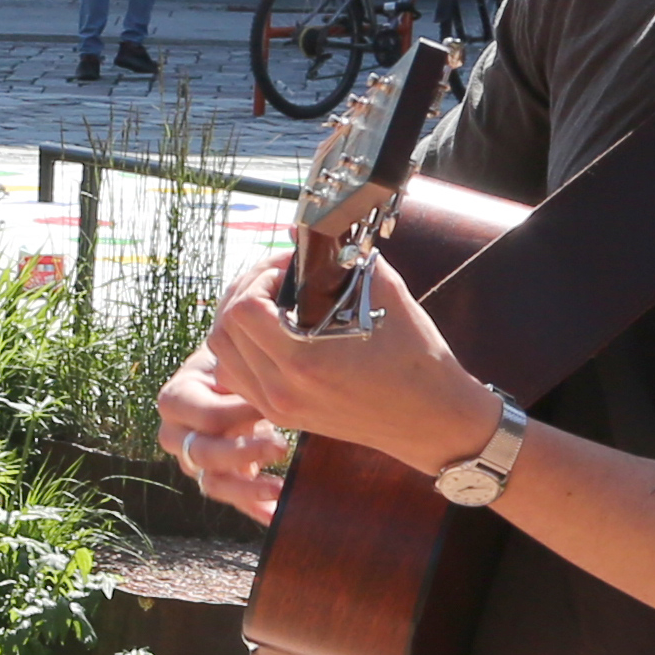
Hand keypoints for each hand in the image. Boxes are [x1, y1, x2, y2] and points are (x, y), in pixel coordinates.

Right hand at [157, 317, 288, 525]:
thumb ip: (240, 350)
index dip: (231, 412)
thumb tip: (260, 337)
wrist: (241, 372)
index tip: (268, 402)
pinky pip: (231, 500)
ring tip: (279, 487)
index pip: (197, 413)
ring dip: (246, 488)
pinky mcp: (217, 479)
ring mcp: (194, 460)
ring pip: (210, 483)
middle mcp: (178, 433)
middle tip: (281, 444)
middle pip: (199, 453)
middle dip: (240, 451)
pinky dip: (253, 509)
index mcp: (178, 397)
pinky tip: (276, 513)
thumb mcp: (232, 348)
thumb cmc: (239, 355)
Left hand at [203, 249, 497, 483]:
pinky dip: (241, 349)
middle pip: (223, 330)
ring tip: (270, 301)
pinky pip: (237, 377)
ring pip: (223, 355)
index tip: (289, 268)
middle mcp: (281, 389)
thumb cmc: (416, 358)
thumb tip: (304, 234)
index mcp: (304, 362)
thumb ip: (343, 260)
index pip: (243, 310)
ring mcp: (277, 407)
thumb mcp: (385, 295)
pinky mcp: (281, 416)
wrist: (431, 419)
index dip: (259, 277)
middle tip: (276, 278)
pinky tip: (270, 332)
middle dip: (244, 292)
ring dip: (237, 321)